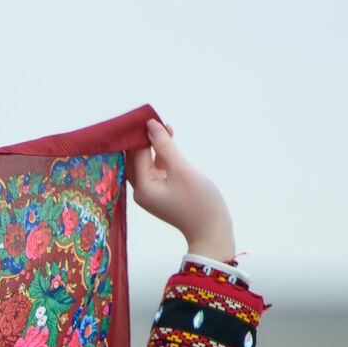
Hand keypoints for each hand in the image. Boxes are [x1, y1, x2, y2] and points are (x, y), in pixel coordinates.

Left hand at [127, 119, 235, 260]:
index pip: (135, 155)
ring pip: (146, 163)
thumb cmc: (199, 202)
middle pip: (135, 159)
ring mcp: (151, 192)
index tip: (145, 115)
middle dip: (142, 139)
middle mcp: (141, 191)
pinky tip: (169, 139)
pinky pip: (156, 169)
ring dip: (154, 145)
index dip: (140, 134)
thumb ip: (165, 146)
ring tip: (165, 125)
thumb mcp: (182, 170)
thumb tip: (150, 126)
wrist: (212, 231)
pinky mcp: (162, 192)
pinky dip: (161, 155)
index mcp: (142, 187)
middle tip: (151, 118)